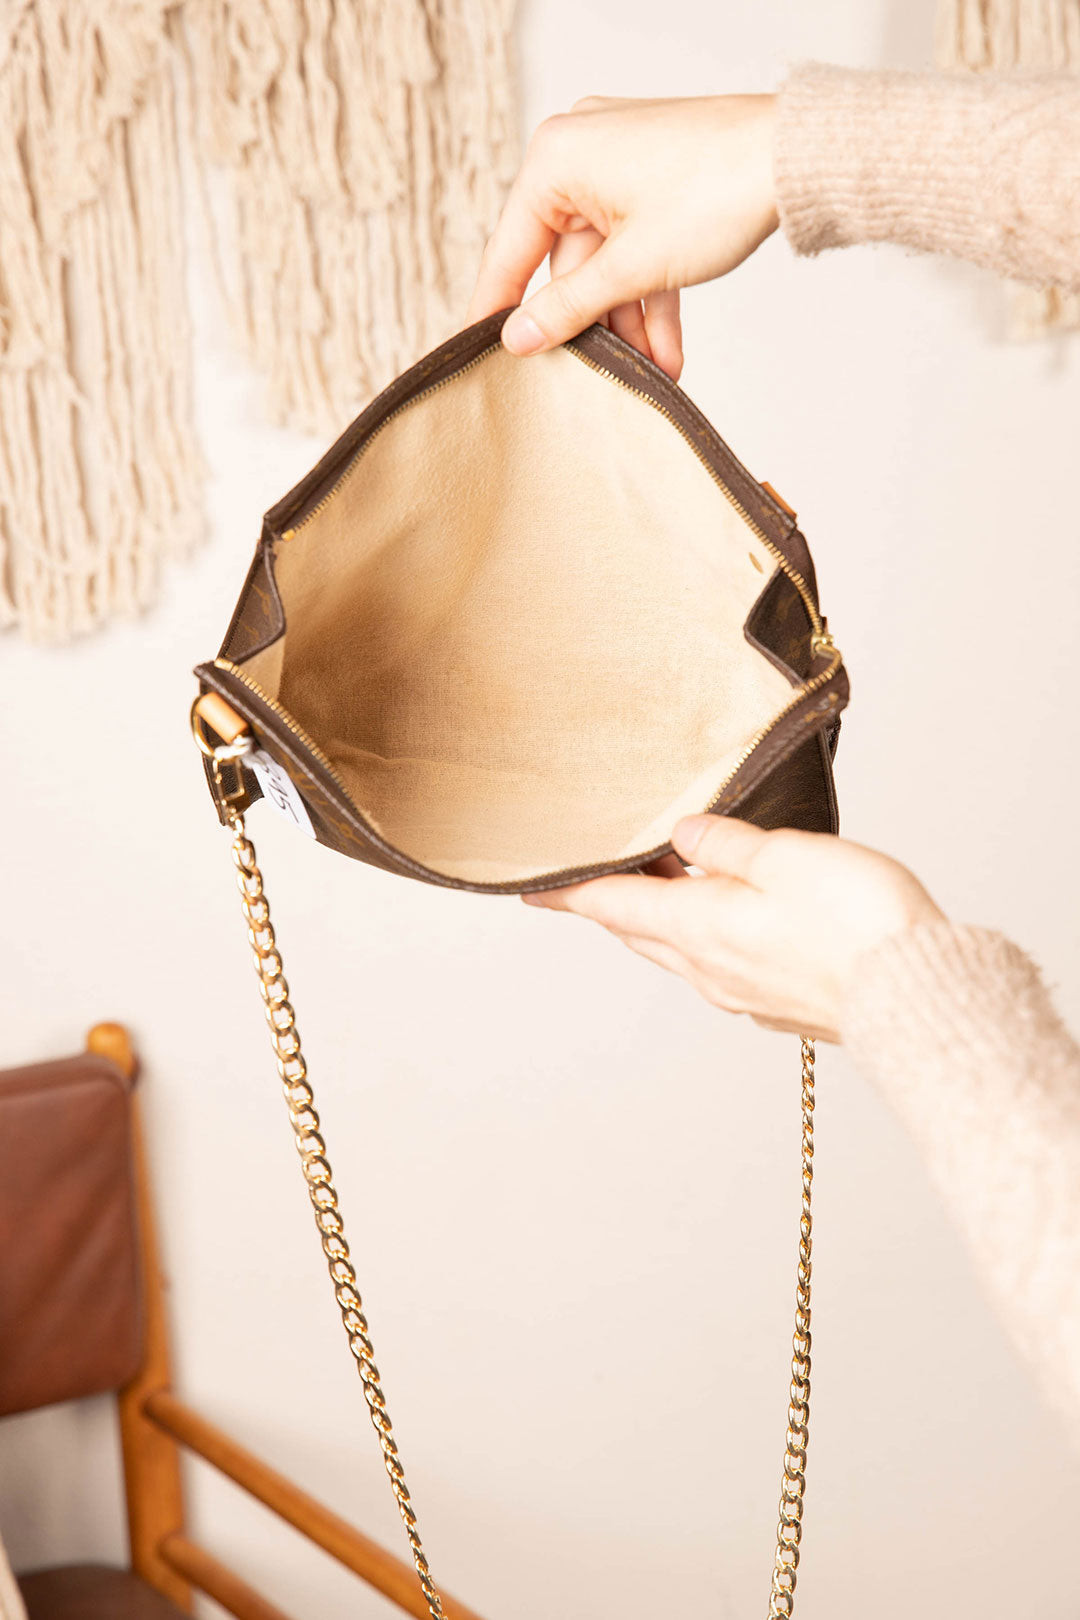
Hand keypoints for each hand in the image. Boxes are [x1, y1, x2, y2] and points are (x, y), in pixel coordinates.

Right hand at [467, 94, 779, 380]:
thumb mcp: (631, 267)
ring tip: (652, 372)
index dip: (498, 309)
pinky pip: (636, 249)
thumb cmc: (715, 190)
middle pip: (564, 263)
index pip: (509, 251)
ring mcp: (619, 167)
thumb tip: (517, 338)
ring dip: (629, 321)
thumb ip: (567, 308)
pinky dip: (650, 296)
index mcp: (554, 161)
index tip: (480, 353)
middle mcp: (578, 154)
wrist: (795, 159)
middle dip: (594, 326)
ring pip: (607, 263)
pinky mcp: (654, 182)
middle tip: (593, 378)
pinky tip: (667, 351)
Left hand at [524, 817, 943, 1042]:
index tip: (532, 888)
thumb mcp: (784, 856)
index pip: (612, 905)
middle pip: (640, 928)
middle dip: (616, 897)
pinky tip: (731, 914)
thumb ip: (727, 844)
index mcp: (698, 926)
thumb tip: (684, 836)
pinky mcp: (774, 1003)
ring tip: (672, 874)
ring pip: (678, 948)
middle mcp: (708, 967)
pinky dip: (705, 935)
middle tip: (604, 867)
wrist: (916, 997)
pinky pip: (718, 965)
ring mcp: (740, 991)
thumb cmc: (858, 923)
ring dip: (663, 913)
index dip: (568, 892)